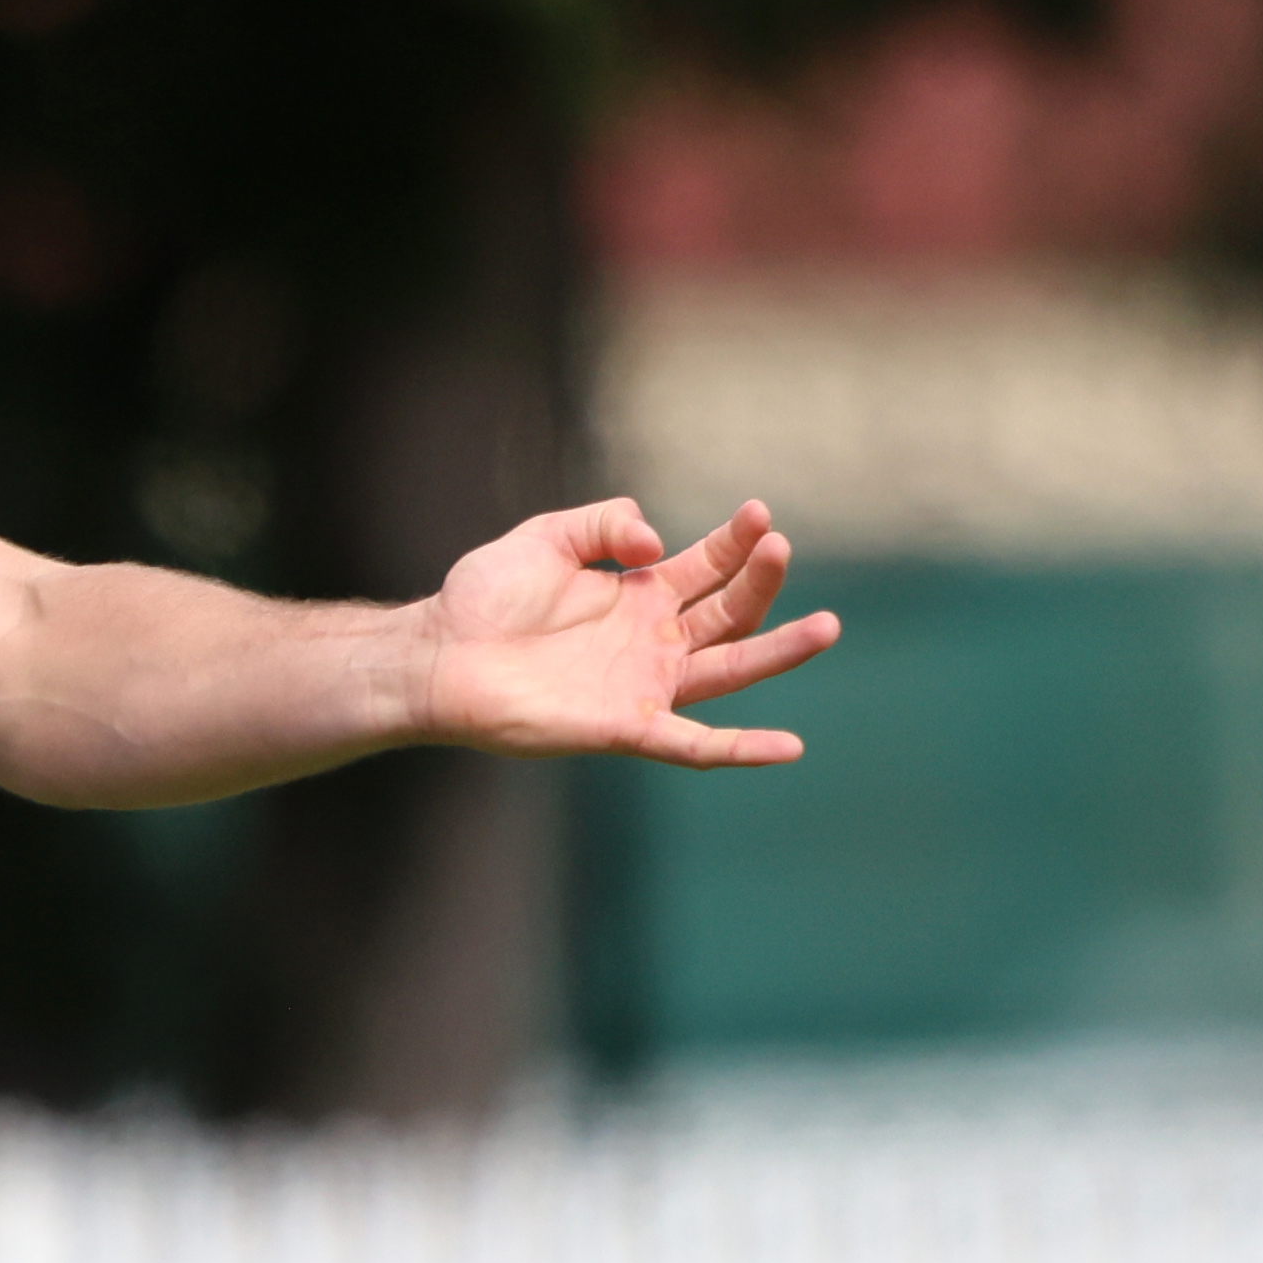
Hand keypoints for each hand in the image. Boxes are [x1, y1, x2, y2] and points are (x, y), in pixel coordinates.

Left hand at [416, 495, 837, 766]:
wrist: (436, 655)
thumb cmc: (483, 598)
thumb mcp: (546, 536)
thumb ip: (603, 522)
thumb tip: (657, 539)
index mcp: (640, 594)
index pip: (708, 566)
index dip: (736, 541)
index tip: (758, 514)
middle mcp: (653, 641)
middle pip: (730, 613)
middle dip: (761, 581)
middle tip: (780, 548)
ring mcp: (645, 685)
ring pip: (730, 670)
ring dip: (779, 652)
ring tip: (827, 627)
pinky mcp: (627, 727)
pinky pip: (694, 744)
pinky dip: (740, 749)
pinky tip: (788, 748)